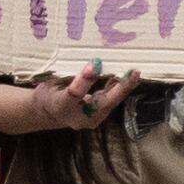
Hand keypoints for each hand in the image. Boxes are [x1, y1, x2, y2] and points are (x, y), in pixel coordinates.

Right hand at [0, 64, 132, 135]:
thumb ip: (68, 77)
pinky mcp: (98, 114)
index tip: (94, 64)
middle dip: (119, 87)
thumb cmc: (48, 96)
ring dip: (123, 88)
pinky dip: (119, 88)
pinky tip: (129, 77)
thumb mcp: (51, 85)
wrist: (48, 114)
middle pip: (102, 102)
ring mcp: (91, 119)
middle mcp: (79, 117)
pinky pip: (111, 101)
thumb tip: (91, 65)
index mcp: (61, 107)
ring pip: (110, 102)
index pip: (74, 95)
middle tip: (134, 72)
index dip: (84, 80)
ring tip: (135, 73)